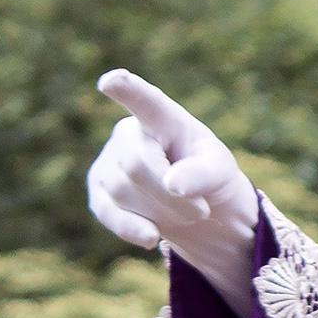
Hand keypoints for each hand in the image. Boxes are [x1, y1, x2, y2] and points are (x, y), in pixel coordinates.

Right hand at [87, 69, 261, 313]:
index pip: (145, 101)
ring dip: (161, 212)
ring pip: (122, 191)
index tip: (111, 81)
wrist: (193, 204)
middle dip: (170, 196)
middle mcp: (128, 133)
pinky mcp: (99, 192)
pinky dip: (132, 228)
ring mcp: (108, 162)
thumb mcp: (218, 171)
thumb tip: (173, 186)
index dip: (128, 89)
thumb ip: (201, 174)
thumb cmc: (207, 174)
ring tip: (187, 214)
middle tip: (201, 211)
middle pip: (136, 166)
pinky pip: (107, 212)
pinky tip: (152, 236)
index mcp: (163, 118)